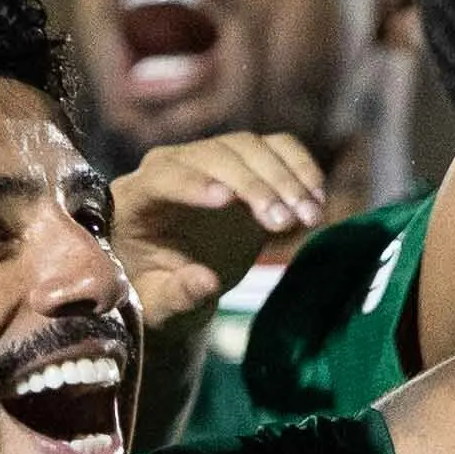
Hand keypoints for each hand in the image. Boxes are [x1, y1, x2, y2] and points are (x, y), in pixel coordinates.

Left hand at [111, 132, 328, 329]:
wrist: (178, 284)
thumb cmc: (158, 295)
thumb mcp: (161, 307)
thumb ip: (177, 295)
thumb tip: (206, 281)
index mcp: (136, 197)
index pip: (163, 176)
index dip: (192, 183)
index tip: (226, 201)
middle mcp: (172, 166)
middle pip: (215, 155)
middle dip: (254, 185)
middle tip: (285, 222)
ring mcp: (211, 161)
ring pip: (250, 147)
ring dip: (285, 178)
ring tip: (309, 217)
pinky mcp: (246, 165)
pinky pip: (277, 148)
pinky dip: (301, 169)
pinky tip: (318, 201)